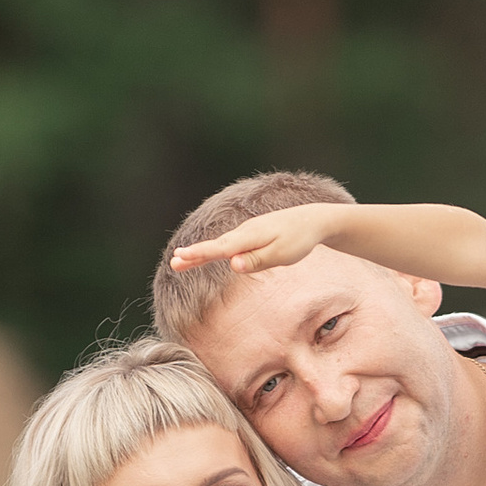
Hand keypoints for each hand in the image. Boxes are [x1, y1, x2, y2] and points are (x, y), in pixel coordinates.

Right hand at [165, 202, 338, 278]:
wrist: (312, 220)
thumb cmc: (298, 240)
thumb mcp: (280, 255)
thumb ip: (256, 261)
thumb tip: (233, 265)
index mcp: (250, 237)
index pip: (220, 249)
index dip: (199, 254)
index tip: (179, 257)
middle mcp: (245, 232)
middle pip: (216, 246)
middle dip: (194, 254)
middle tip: (173, 262)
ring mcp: (247, 231)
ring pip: (221, 244)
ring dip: (201, 253)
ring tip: (182, 260)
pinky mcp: (252, 234)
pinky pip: (230, 243)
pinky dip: (215, 249)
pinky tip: (207, 255)